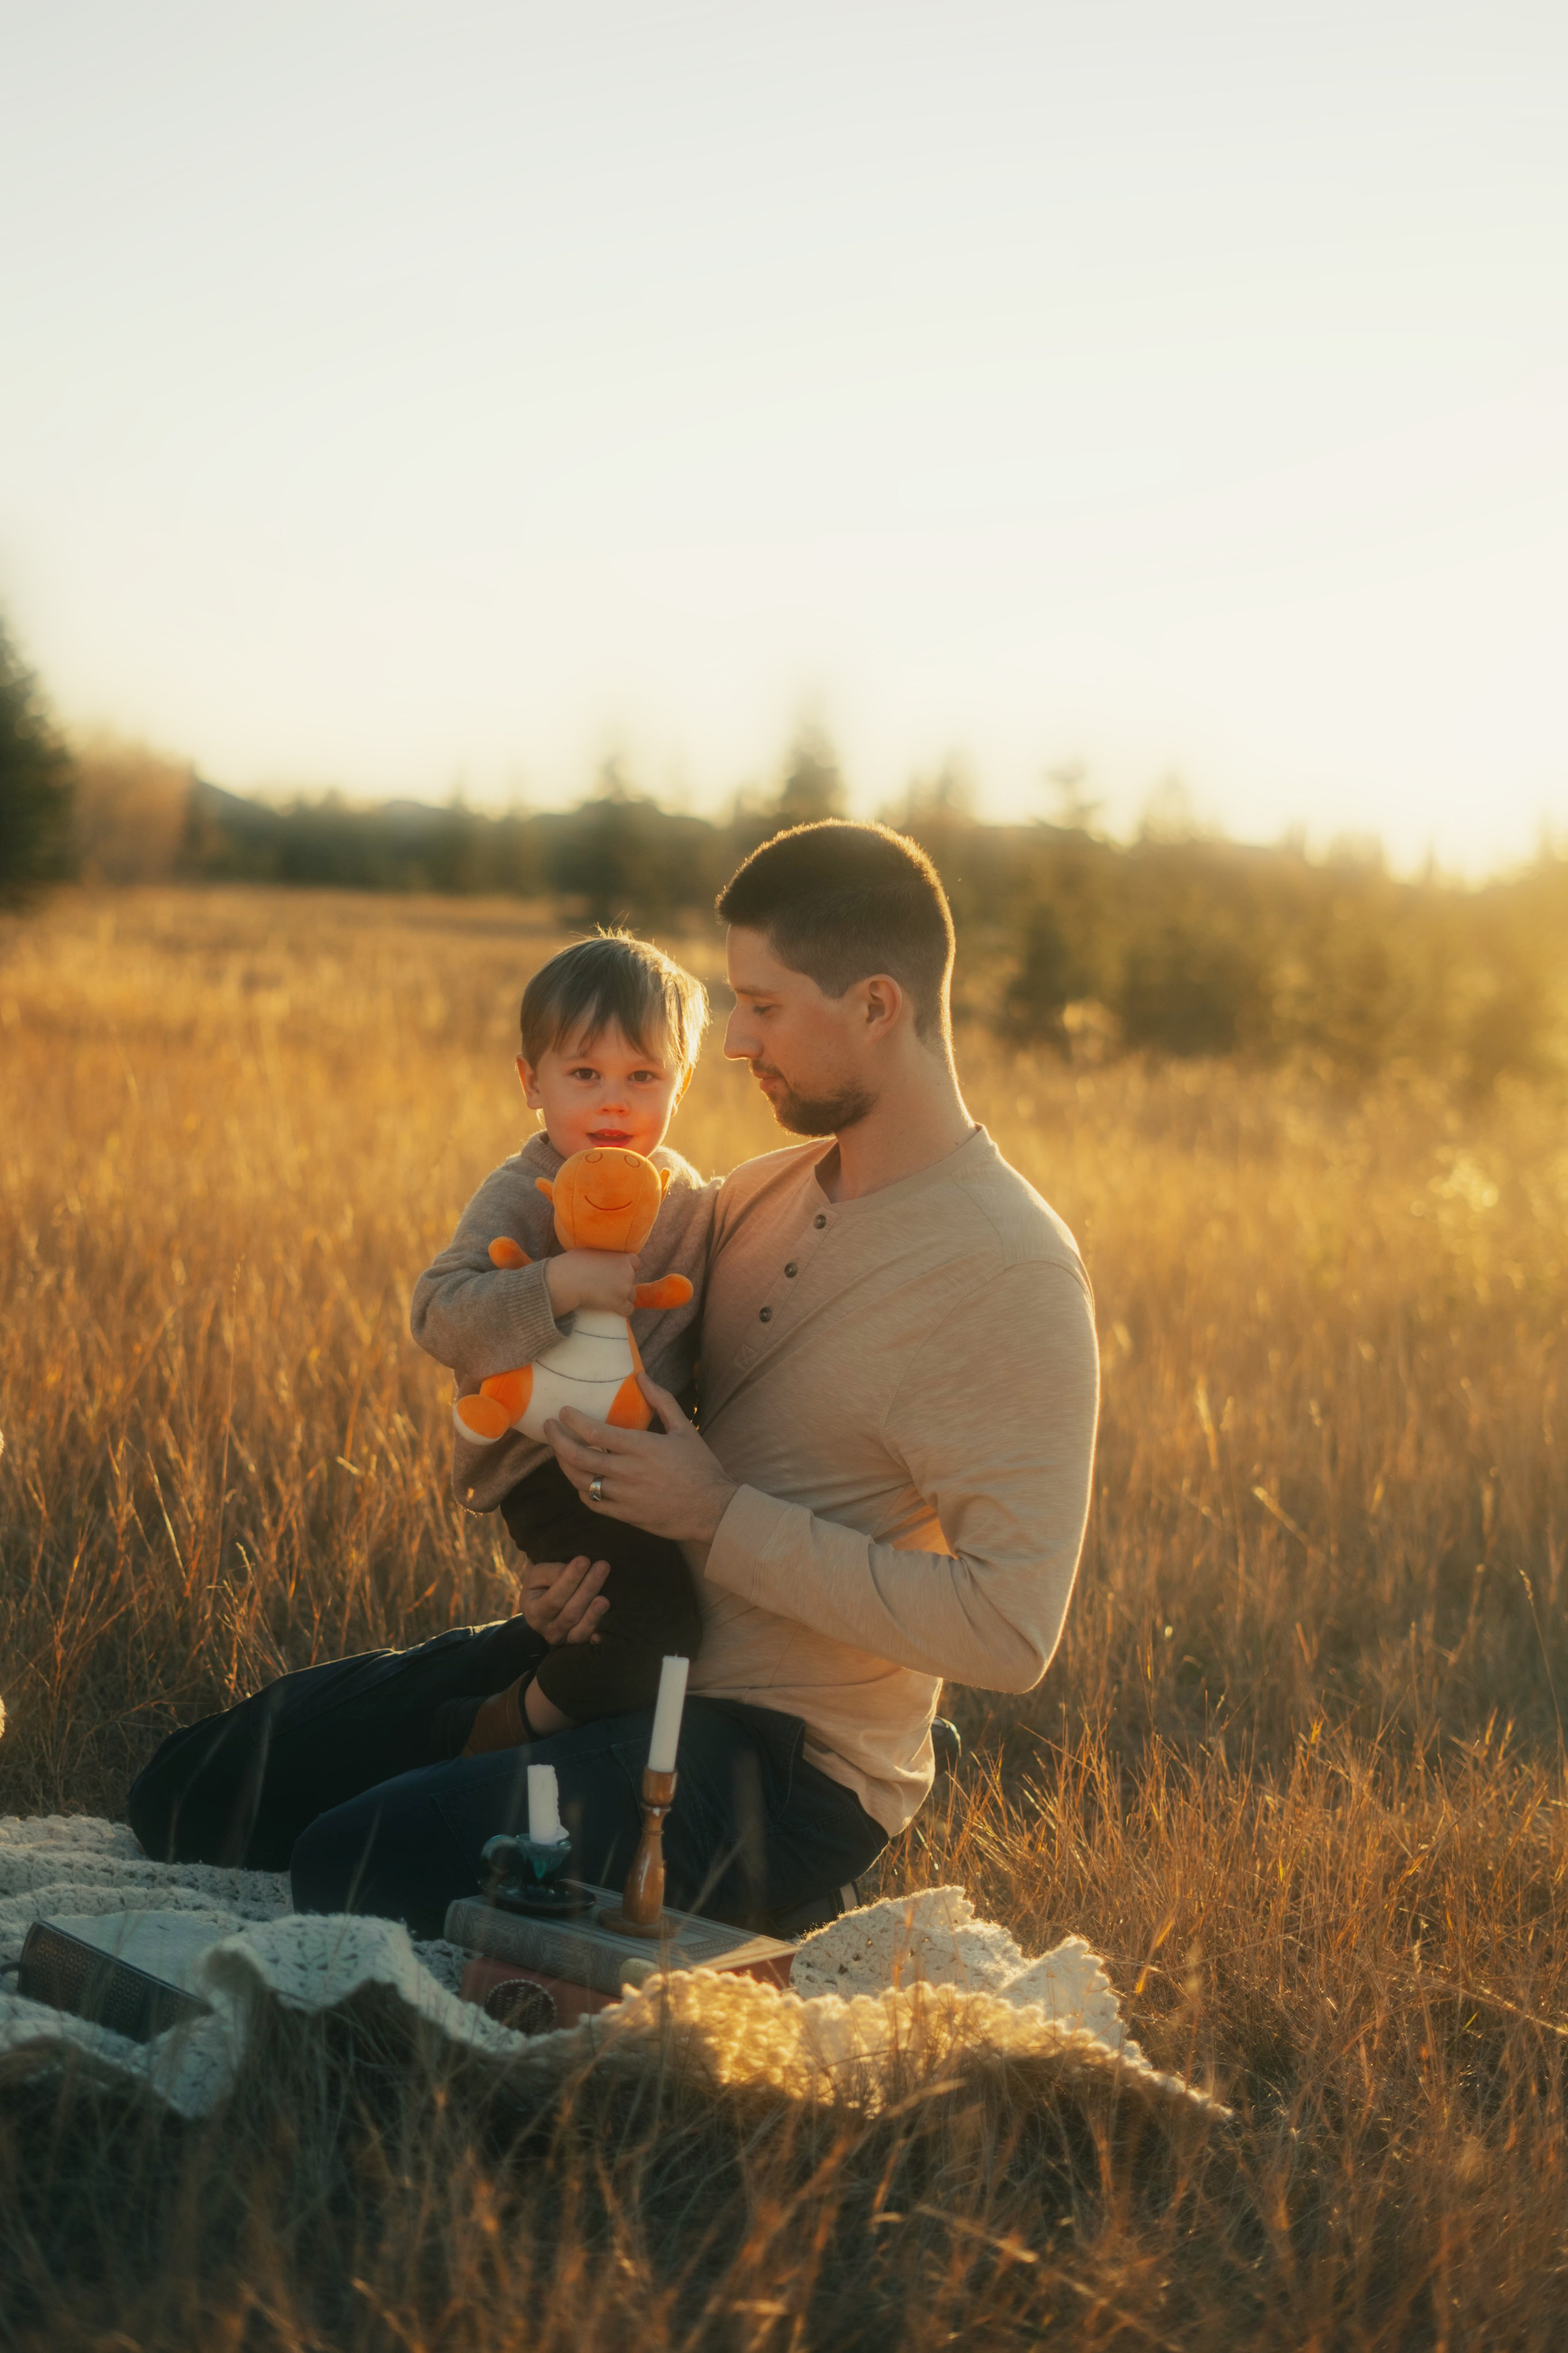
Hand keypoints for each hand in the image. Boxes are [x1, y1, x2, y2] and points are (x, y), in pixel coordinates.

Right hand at [518, 1553, 610, 1644]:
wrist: (541, 1601)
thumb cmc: (541, 1584)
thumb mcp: (539, 1575)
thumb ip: (553, 1573)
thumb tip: (577, 1570)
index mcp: (534, 1612)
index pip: (554, 1598)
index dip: (570, 1579)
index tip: (584, 1560)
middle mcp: (547, 1629)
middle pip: (570, 1613)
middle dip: (588, 1589)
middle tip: (603, 1567)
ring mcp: (563, 1638)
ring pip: (580, 1629)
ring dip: (594, 1614)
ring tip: (605, 1599)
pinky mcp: (577, 1642)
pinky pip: (588, 1641)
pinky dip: (596, 1637)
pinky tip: (602, 1633)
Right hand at [545, 1249, 638, 1318]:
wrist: (569, 1280)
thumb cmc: (574, 1263)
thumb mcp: (592, 1251)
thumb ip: (604, 1256)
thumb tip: (601, 1259)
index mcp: (623, 1258)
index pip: (635, 1263)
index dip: (628, 1268)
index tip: (618, 1272)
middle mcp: (628, 1273)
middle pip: (632, 1281)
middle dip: (623, 1284)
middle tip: (608, 1286)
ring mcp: (625, 1289)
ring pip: (632, 1296)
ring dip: (623, 1298)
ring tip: (609, 1299)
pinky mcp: (619, 1304)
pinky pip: (628, 1310)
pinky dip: (622, 1310)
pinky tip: (614, 1310)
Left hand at [545, 1374, 738, 1544]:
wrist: (712, 1510)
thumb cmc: (700, 1467)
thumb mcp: (684, 1428)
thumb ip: (661, 1400)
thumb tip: (641, 1376)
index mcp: (642, 1447)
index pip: (595, 1433)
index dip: (573, 1421)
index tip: (563, 1411)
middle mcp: (628, 1472)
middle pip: (578, 1457)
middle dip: (557, 1440)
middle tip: (549, 1427)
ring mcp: (624, 1496)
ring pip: (580, 1481)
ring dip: (564, 1464)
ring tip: (559, 1451)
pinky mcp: (625, 1515)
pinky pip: (592, 1503)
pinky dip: (581, 1490)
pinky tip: (580, 1479)